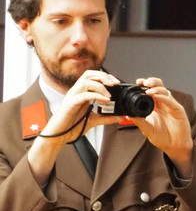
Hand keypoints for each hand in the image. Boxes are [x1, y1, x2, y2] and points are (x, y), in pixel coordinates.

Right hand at [26, 70, 126, 185]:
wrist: (59, 135)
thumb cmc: (71, 126)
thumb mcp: (93, 120)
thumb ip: (106, 118)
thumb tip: (120, 117)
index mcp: (82, 93)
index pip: (93, 77)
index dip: (105, 77)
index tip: (117, 83)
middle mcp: (77, 92)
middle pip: (89, 75)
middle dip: (103, 76)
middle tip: (115, 84)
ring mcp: (72, 97)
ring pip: (85, 82)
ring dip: (100, 85)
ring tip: (109, 95)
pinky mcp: (70, 104)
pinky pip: (83, 96)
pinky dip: (96, 96)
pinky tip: (105, 100)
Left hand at [126, 77, 194, 176]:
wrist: (174, 146)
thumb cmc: (163, 138)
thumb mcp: (147, 129)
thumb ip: (139, 121)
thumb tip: (127, 114)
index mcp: (155, 106)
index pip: (150, 91)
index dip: (144, 85)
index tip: (136, 83)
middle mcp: (163, 104)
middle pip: (158, 86)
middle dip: (151, 82)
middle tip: (142, 82)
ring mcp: (171, 106)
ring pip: (165, 91)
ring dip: (156, 88)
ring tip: (148, 90)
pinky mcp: (178, 110)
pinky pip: (170, 101)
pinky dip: (163, 97)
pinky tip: (156, 96)